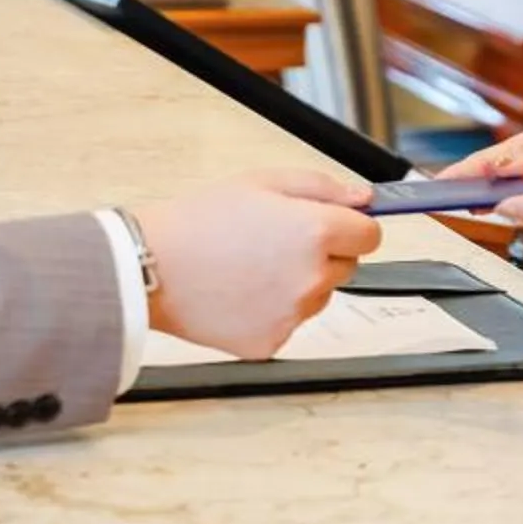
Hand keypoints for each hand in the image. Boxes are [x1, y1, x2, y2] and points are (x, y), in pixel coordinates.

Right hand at [129, 168, 381, 359]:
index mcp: (317, 231)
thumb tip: (364, 199)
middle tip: (276, 242)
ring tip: (251, 266)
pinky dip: (273, 310)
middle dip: (324, 253)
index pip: (370, 236)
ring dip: (300, 283)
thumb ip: (322, 187)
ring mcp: (294, 314)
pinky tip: (241, 291)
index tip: (334, 224)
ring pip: (319, 296)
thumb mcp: (262, 182)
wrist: (152, 268)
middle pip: (347, 267)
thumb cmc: (199, 222)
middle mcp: (313, 277)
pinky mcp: (273, 341)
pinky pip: (290, 322)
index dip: (352, 226)